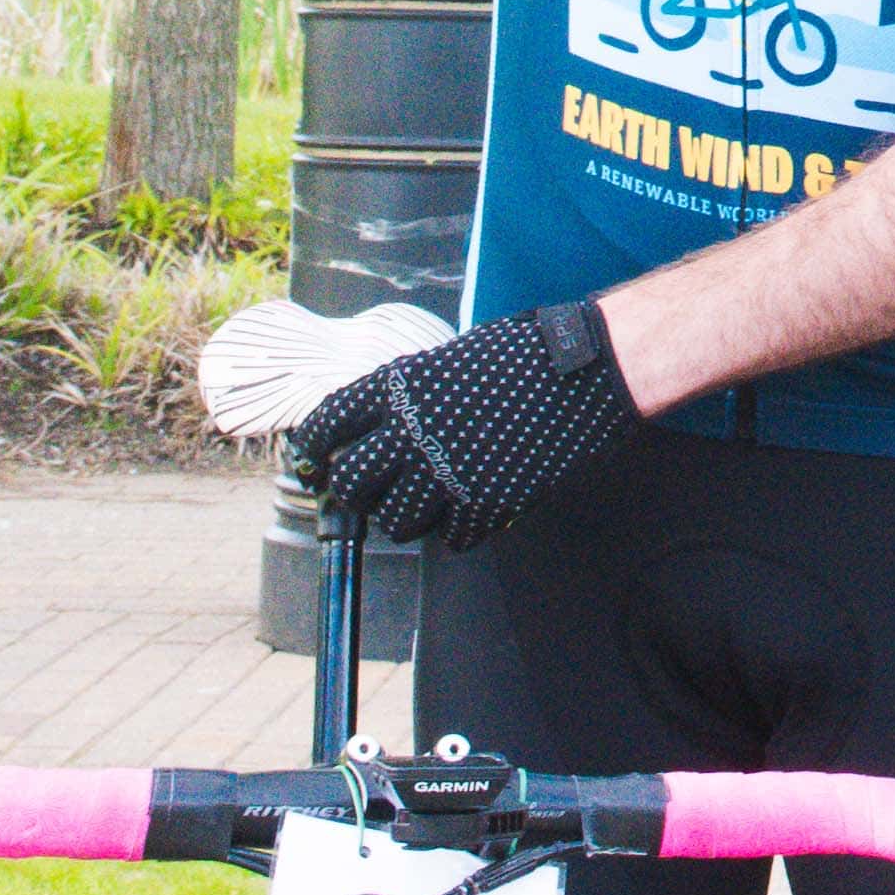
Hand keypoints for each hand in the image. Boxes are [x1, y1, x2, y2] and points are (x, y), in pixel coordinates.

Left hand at [287, 296, 643, 549]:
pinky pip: (451, 537)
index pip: (325, 423)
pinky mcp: (483, 503)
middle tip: (374, 491)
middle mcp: (411, 431)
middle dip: (356, 492)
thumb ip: (406, 398)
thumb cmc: (520, 356)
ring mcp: (446, 472)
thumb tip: (375, 433)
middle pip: (350, 483)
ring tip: (431, 498)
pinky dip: (460, 528)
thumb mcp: (447, 359)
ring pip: (395, 522)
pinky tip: (476, 504)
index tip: (311, 464)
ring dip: (408, 515)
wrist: (583, 373)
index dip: (311, 448)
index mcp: (396, 387)